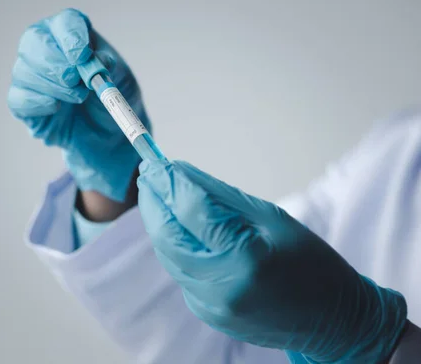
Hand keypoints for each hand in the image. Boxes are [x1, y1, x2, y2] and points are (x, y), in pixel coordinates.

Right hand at [8, 8, 149, 201]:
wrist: (107, 134)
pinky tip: (56, 108)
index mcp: (71, 34)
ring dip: (54, 86)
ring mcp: (29, 75)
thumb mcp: (120, 79)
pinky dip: (38, 103)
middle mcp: (45, 47)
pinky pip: (18, 99)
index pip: (64, 23)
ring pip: (24, 71)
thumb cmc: (110, 97)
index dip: (70, 36)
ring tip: (79, 97)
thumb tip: (97, 61)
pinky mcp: (22, 103)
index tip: (82, 56)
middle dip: (56, 62)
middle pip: (34, 40)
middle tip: (76, 80)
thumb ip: (109, 66)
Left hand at [137, 159, 406, 362]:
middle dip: (154, 203)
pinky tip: (180, 226)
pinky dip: (176, 246)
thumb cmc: (311, 263)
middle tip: (148, 174)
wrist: (333, 320)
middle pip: (168, 237)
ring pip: (169, 255)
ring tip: (159, 193)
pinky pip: (181, 272)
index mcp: (245, 259)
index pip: (192, 213)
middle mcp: (221, 288)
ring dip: (161, 222)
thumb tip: (182, 175)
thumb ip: (221, 197)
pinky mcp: (207, 314)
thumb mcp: (271, 218)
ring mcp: (211, 307)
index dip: (170, 184)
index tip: (156, 162)